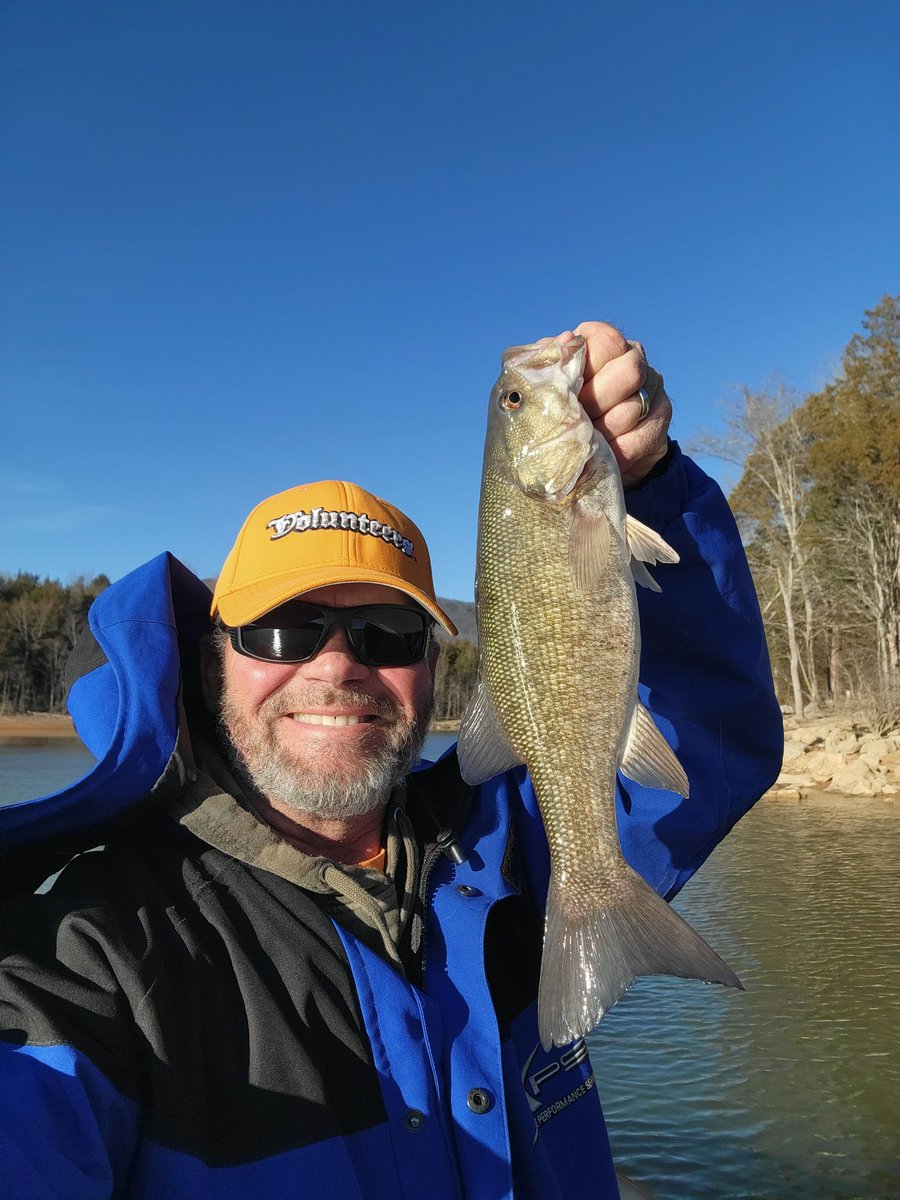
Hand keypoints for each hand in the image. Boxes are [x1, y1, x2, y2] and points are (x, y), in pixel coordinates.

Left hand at [555, 322, 671, 486]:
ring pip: (633, 409)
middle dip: (596, 402)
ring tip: (582, 442)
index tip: (566, 393)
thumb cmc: (562, 405)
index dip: (585, 369)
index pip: (606, 341)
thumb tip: (563, 341)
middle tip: (574, 421)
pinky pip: (640, 438)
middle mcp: (633, 357)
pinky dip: (615, 451)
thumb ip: (550, 362)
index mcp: (603, 341)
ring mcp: (652, 386)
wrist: (592, 444)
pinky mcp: (661, 417)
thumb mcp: (549, 382)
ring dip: (602, 431)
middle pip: (629, 372)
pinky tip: (600, 454)